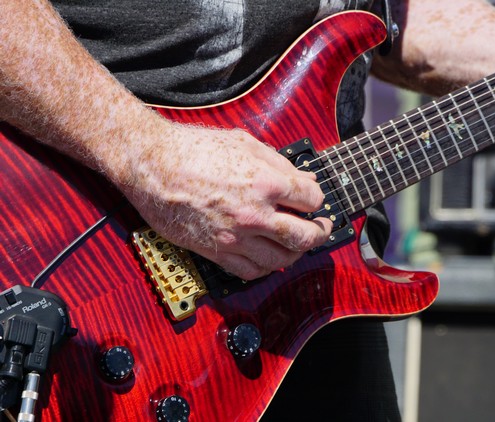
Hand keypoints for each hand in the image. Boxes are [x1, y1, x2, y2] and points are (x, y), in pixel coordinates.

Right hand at [119, 122, 332, 279]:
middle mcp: (255, 214)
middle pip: (305, 236)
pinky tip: (270, 257)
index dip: (317, 198)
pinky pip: (251, 272)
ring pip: (282, 259)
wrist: (151, 166)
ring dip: (297, 253)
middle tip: (322, 227)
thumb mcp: (245, 143)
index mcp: (265, 182)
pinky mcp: (216, 252)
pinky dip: (267, 268)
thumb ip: (280, 164)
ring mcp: (236, 237)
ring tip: (298, 243)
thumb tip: (305, 179)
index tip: (314, 199)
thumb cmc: (193, 149)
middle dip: (320, 232)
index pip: (312, 199)